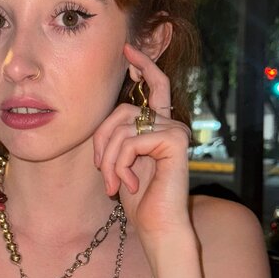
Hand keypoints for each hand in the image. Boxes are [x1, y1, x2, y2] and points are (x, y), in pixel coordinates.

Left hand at [92, 44, 191, 238]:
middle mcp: (172, 125)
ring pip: (122, 129)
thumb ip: (119, 134)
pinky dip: (121, 164)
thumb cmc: (138, 199)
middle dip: (102, 140)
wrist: (156, 226)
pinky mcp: (176, 141)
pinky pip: (132, 141)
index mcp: (160, 127)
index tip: (127, 51)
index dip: (143, 65)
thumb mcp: (121, 160)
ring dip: (110, 160)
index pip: (156, 86)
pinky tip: (128, 184)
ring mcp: (176, 131)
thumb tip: (110, 111)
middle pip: (122, 112)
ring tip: (114, 183)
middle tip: (103, 170)